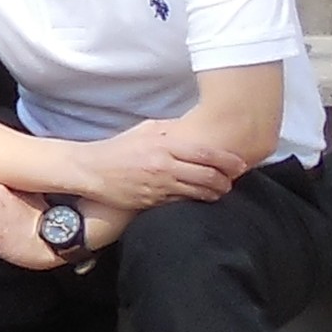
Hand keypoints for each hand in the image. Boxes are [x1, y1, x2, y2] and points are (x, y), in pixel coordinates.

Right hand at [69, 120, 246, 211]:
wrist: (91, 170)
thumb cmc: (120, 148)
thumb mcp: (145, 130)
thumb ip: (170, 129)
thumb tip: (195, 128)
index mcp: (163, 144)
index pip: (205, 153)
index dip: (228, 161)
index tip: (240, 164)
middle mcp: (163, 166)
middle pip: (208, 176)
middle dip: (226, 181)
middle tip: (231, 181)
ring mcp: (159, 186)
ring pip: (199, 193)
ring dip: (215, 194)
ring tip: (220, 191)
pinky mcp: (153, 202)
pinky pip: (183, 203)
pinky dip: (196, 201)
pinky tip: (199, 198)